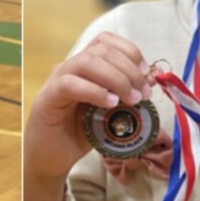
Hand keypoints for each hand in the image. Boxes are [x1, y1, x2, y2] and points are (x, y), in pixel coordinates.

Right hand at [23, 32, 151, 200]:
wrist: (51, 159)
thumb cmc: (78, 134)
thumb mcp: (109, 113)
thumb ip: (125, 96)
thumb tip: (151, 81)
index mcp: (84, 66)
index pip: (106, 41)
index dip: (130, 52)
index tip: (147, 74)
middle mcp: (70, 67)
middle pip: (102, 50)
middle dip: (130, 69)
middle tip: (143, 94)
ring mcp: (56, 80)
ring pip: (87, 62)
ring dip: (116, 78)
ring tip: (131, 100)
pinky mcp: (48, 98)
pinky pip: (70, 84)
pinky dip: (94, 91)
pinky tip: (110, 104)